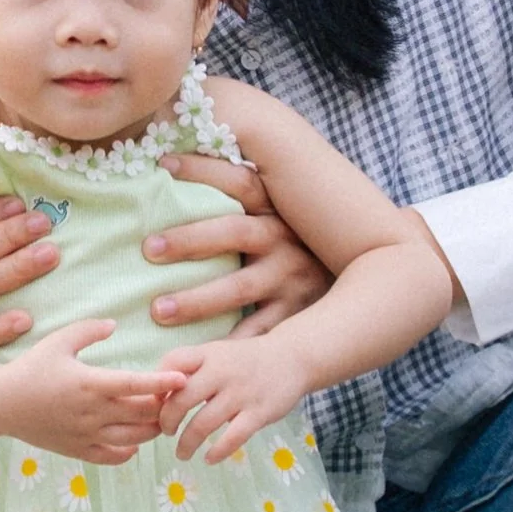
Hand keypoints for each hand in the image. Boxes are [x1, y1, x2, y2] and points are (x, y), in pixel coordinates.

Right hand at [0, 315, 181, 465]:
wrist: (1, 403)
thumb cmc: (32, 368)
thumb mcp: (58, 341)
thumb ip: (88, 330)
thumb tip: (114, 325)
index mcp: (90, 383)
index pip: (136, 384)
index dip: (163, 383)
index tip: (183, 379)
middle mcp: (92, 412)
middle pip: (142, 414)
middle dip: (162, 405)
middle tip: (169, 394)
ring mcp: (87, 435)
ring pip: (134, 438)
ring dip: (151, 428)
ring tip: (156, 416)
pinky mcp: (79, 450)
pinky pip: (113, 457)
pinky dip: (130, 451)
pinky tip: (133, 439)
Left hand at [145, 152, 331, 337]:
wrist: (362, 276)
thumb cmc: (296, 239)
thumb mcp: (279, 211)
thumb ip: (241, 193)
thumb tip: (182, 156)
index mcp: (277, 208)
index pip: (241, 180)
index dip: (206, 169)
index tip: (164, 164)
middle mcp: (285, 240)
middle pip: (234, 233)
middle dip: (190, 240)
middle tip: (150, 249)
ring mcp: (290, 280)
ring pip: (239, 289)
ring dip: (197, 300)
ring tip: (159, 310)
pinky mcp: (292, 316)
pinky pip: (254, 333)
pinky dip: (225, 346)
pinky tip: (194, 355)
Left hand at [165, 326, 315, 468]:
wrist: (293, 358)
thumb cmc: (246, 360)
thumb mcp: (218, 353)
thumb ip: (192, 369)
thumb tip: (158, 394)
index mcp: (208, 353)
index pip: (172, 362)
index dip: (158, 384)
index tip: (155, 403)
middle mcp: (222, 371)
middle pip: (181, 399)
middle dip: (167, 421)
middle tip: (165, 432)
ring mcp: (241, 392)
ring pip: (203, 424)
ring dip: (187, 443)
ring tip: (182, 453)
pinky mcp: (259, 412)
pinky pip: (232, 438)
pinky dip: (217, 452)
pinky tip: (209, 458)